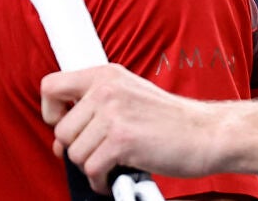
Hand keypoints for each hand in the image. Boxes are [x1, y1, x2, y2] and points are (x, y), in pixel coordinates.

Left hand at [40, 64, 220, 192]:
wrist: (207, 133)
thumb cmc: (171, 120)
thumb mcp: (131, 94)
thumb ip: (96, 104)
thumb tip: (60, 133)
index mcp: (106, 75)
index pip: (50, 86)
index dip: (52, 112)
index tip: (68, 124)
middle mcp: (107, 90)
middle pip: (61, 131)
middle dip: (77, 149)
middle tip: (99, 151)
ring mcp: (114, 114)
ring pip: (74, 154)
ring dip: (92, 165)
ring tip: (114, 161)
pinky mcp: (122, 141)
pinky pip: (91, 170)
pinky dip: (102, 181)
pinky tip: (118, 174)